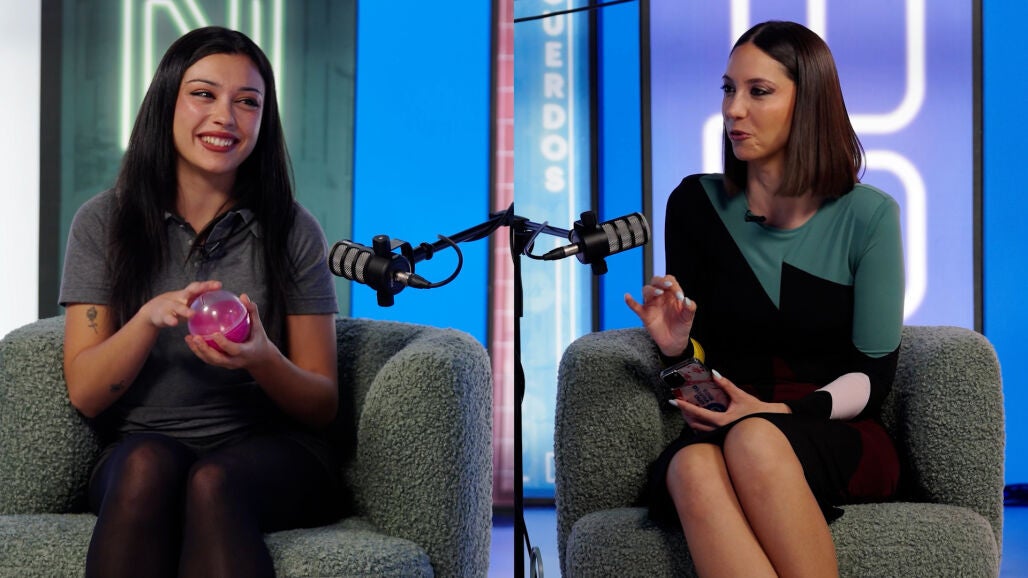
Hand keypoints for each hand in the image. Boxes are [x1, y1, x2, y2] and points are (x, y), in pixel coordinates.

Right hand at [139, 280, 222, 329]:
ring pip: (179, 307)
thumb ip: (201, 303)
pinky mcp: (163, 315)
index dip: (208, 285)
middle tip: (209, 287)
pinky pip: (167, 318)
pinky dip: (171, 320)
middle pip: (190, 291)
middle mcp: (180, 298)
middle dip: (200, 288)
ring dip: (185, 310)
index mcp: (187, 295)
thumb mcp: (188, 303)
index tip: (219, 285)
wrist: (152, 311)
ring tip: (192, 314)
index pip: (199, 287)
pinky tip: (174, 323)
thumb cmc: (176, 307)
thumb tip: (222, 308)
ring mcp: (170, 306)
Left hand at [185, 293, 276, 369]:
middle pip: (217, 359)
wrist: (260, 359)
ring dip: (198, 350)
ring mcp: (227, 364)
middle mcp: (235, 361)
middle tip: (196, 337)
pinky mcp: (221, 364)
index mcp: (245, 352)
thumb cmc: (258, 340)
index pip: (234, 349)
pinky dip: (198, 351)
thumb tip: (243, 297)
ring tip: (189, 338)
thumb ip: (251, 312)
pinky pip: (208, 359)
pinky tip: (191, 341)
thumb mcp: (258, 326)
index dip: (224, 343)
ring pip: (210, 360)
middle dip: (205, 349)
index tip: (215, 334)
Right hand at [624, 275, 695, 356]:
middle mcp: (660, 296)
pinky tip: (627, 296)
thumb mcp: (689, 317)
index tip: (680, 296)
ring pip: (646, 290)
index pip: (670, 281)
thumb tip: (686, 299)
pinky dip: (630, 302)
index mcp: (671, 294)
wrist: (674, 342)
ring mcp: (651, 305)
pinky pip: (635, 306)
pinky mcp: (644, 315)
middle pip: (656, 281)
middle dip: (660, 281)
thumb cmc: (681, 326)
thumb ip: (690, 307)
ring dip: (651, 290)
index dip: (674, 285)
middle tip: (667, 286)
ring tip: (658, 293)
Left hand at [670, 370, 790, 431]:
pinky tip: (699, 420)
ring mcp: (721, 437)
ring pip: (699, 431)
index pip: (698, 413)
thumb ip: (726, 385)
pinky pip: (707, 434)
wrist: (771, 425)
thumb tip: (714, 374)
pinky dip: (700, 426)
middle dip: (685, 414)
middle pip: (694, 424)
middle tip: (678, 405)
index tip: (674, 401)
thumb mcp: (741, 396)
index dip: (684, 407)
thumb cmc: (757, 412)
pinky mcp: (723, 438)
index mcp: (722, 421)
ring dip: (691, 421)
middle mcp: (719, 431)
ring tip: (686, 411)